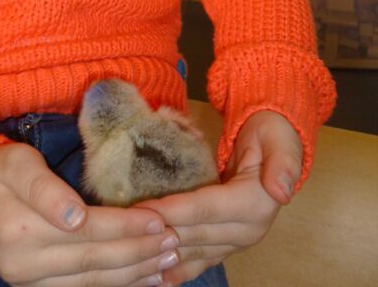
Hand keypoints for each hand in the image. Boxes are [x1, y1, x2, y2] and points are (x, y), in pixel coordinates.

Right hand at [0, 142, 180, 285]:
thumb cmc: (4, 171)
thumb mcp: (19, 164)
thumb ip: (46, 189)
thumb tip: (75, 218)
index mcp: (19, 231)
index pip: (86, 231)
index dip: (125, 226)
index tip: (159, 220)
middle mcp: (23, 266)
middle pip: (94, 261)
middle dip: (138, 252)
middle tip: (174, 243)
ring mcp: (28, 282)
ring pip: (92, 283)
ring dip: (134, 274)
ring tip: (168, 263)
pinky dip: (117, 285)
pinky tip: (143, 279)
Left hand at [136, 110, 302, 283]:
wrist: (277, 143)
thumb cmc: (273, 136)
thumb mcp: (280, 141)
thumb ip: (282, 164)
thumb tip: (280, 192)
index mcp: (257, 206)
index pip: (206, 209)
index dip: (174, 210)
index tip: (142, 210)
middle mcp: (249, 230)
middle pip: (196, 233)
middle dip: (159, 232)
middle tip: (125, 231)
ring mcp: (237, 240)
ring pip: (195, 251)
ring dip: (165, 254)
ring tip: (135, 257)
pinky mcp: (228, 243)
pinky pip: (201, 259)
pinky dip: (179, 269)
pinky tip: (157, 278)